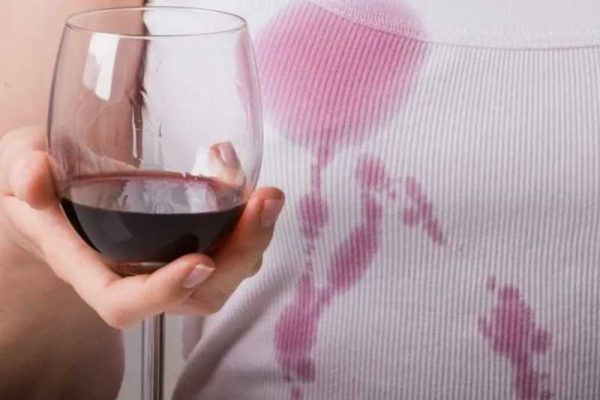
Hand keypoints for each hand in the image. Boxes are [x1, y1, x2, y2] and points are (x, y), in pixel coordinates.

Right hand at [0, 125, 284, 328]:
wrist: (61, 196)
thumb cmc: (39, 187)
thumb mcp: (15, 167)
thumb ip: (21, 169)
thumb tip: (36, 172)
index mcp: (90, 269)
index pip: (126, 302)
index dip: (165, 292)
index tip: (199, 261)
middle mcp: (138, 276)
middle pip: (200, 295)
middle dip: (240, 254)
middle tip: (265, 201)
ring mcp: (170, 261)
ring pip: (226, 274)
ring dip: (256, 235)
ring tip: (266, 192)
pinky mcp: (192, 239)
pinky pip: (230, 241)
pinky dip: (246, 213)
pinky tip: (238, 171)